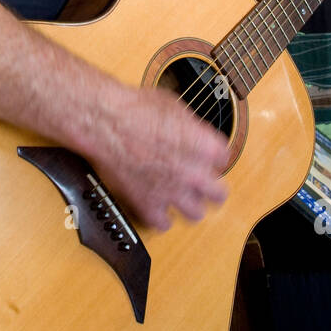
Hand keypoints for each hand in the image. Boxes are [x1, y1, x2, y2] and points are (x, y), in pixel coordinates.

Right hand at [83, 85, 229, 231]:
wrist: (107, 123)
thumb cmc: (136, 108)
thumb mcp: (174, 106)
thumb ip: (190, 126)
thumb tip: (191, 131)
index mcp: (205, 146)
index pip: (223, 158)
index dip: (213, 156)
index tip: (206, 155)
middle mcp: (194, 173)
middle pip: (218, 193)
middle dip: (212, 188)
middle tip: (205, 184)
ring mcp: (171, 192)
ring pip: (195, 213)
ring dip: (190, 205)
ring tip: (183, 199)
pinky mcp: (147, 204)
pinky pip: (162, 224)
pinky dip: (160, 218)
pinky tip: (157, 209)